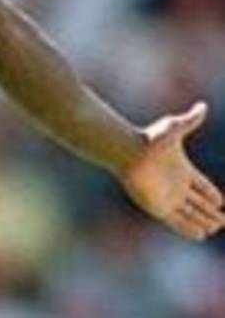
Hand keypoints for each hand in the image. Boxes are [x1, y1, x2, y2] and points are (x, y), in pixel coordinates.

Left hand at [121, 101, 224, 240]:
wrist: (127, 152)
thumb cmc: (149, 140)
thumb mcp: (174, 128)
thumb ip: (190, 120)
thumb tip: (203, 105)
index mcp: (182, 169)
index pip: (202, 185)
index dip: (211, 194)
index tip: (221, 203)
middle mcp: (176, 185)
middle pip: (197, 202)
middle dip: (210, 211)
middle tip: (223, 220)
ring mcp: (167, 197)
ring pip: (190, 213)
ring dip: (203, 221)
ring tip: (215, 228)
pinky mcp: (158, 207)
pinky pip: (178, 221)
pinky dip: (189, 228)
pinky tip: (200, 235)